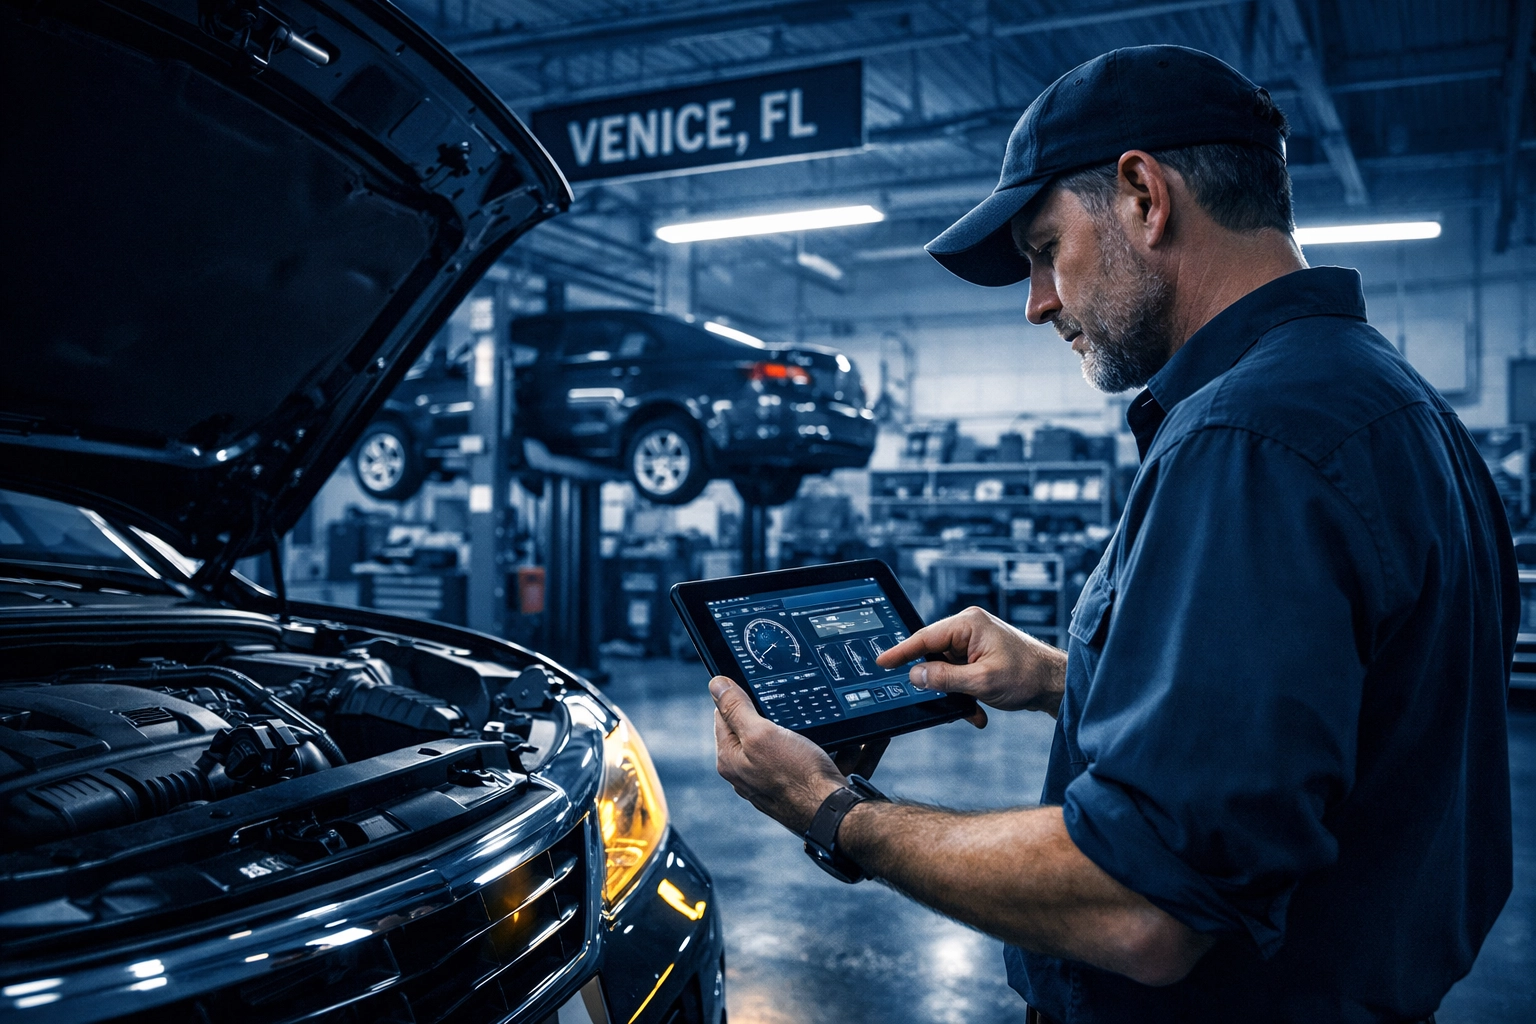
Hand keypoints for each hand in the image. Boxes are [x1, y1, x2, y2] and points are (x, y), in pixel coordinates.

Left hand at [711, 676, 845, 832]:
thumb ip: (736, 709)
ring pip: (790, 742)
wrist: (835, 816)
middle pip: (756, 728)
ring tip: (827, 733)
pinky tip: (845, 747)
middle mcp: (746, 773)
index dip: (741, 697)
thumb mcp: (762, 734)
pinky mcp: (796, 787)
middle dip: (779, 715)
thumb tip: (716, 685)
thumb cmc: (798, 779)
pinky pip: (811, 759)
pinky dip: (829, 750)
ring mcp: (771, 782)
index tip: (761, 688)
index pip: (723, 716)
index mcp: (730, 760)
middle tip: (797, 711)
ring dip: (811, 732)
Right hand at [876, 606, 1065, 716]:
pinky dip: (963, 693)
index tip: (882, 661)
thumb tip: (916, 675)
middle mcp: (968, 628)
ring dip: (954, 692)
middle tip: (936, 699)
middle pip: (933, 655)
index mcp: (968, 624)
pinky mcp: (977, 656)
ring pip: (945, 669)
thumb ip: (945, 678)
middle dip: (936, 683)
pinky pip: (957, 674)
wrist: (1054, 683)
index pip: (925, 638)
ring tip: (970, 707)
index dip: (901, 651)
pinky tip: (977, 708)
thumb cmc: (1027, 675)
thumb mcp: (981, 681)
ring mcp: (973, 642)